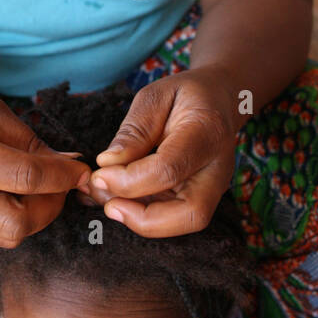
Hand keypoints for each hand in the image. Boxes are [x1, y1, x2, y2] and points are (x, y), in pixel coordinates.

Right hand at [0, 78, 90, 247]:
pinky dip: (12, 218)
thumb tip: (72, 167)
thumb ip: (30, 142)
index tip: (83, 170)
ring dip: (34, 215)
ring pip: (6, 237)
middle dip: (50, 205)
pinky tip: (13, 193)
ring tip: (37, 186)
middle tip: (59, 181)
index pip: (23, 179)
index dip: (62, 176)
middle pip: (16, 223)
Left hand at [79, 65, 241, 236]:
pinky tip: (116, 196)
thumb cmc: (185, 95)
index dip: (130, 180)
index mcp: (207, 133)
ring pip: (183, 222)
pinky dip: (142, 214)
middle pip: (191, 214)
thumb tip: (108, 163)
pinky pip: (173, 217)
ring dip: (139, 219)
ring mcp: (213, 187)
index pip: (169, 169)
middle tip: (107, 202)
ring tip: (105, 196)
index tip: (99, 175)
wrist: (218, 101)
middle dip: (143, 219)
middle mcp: (217, 168)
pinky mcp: (202, 197)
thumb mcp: (155, 96)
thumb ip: (134, 130)